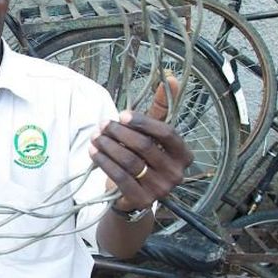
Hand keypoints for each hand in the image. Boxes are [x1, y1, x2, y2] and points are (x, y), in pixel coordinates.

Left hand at [91, 77, 192, 210]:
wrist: (133, 195)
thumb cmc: (144, 157)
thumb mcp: (153, 133)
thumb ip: (161, 108)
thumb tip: (172, 77)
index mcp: (184, 155)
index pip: (167, 133)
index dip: (143, 122)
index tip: (122, 115)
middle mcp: (176, 174)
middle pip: (145, 146)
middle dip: (120, 133)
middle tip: (102, 125)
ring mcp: (160, 189)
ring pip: (130, 161)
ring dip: (108, 146)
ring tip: (95, 137)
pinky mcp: (142, 200)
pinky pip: (120, 177)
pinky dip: (104, 162)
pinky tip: (94, 152)